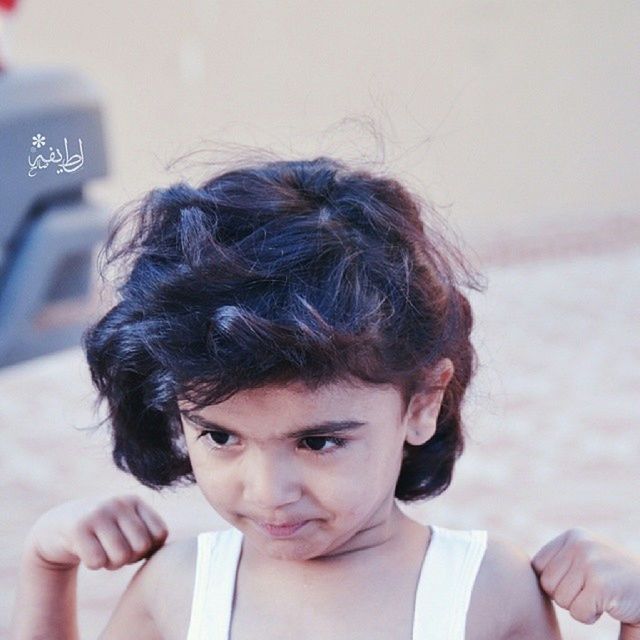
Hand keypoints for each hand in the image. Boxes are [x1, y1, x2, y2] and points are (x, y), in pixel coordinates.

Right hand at [25, 495, 167, 571]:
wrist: (57, 525)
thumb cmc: (103, 531)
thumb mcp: (126, 524)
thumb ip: (147, 534)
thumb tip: (167, 555)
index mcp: (136, 501)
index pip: (160, 533)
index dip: (150, 549)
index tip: (134, 547)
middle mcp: (119, 502)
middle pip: (141, 547)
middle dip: (129, 558)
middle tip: (115, 553)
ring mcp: (98, 513)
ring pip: (121, 556)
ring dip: (111, 564)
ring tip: (103, 553)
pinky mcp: (78, 528)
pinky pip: (97, 562)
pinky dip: (94, 564)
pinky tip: (87, 552)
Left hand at [532, 528, 639, 633]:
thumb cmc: (617, 581)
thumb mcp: (586, 559)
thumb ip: (559, 561)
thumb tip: (513, 568)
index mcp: (572, 536)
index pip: (538, 566)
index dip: (555, 583)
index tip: (578, 584)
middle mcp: (578, 543)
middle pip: (546, 584)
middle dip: (566, 596)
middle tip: (592, 592)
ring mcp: (589, 561)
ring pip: (560, 599)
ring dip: (579, 607)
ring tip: (601, 596)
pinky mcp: (600, 583)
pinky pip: (577, 612)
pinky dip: (590, 616)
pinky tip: (609, 605)